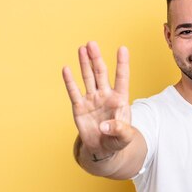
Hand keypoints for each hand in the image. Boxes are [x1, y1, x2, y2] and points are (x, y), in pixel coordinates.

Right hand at [62, 41, 131, 157]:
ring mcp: (92, 100)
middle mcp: (105, 95)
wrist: (103, 148)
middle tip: (92, 43)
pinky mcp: (79, 107)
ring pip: (88, 78)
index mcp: (120, 99)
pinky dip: (70, 81)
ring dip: (85, 64)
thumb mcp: (124, 137)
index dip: (122, 64)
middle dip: (96, 58)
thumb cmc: (118, 140)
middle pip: (101, 73)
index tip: (122, 48)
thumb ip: (119, 130)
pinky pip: (74, 92)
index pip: (122, 78)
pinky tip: (66, 69)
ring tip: (82, 48)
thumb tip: (104, 126)